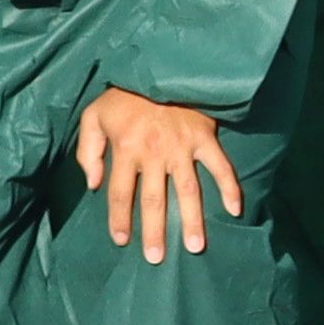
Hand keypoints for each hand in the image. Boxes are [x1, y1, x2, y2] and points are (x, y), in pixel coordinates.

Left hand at [74, 86, 246, 262]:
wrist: (157, 66)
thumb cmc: (123, 95)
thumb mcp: (94, 116)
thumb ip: (88, 151)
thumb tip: (93, 184)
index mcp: (125, 148)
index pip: (119, 193)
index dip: (119, 218)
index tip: (121, 240)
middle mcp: (153, 152)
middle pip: (153, 200)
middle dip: (154, 231)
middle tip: (155, 258)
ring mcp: (181, 147)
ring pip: (188, 191)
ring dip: (191, 220)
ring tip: (194, 247)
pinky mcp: (204, 138)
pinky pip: (220, 166)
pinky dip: (230, 188)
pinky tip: (235, 211)